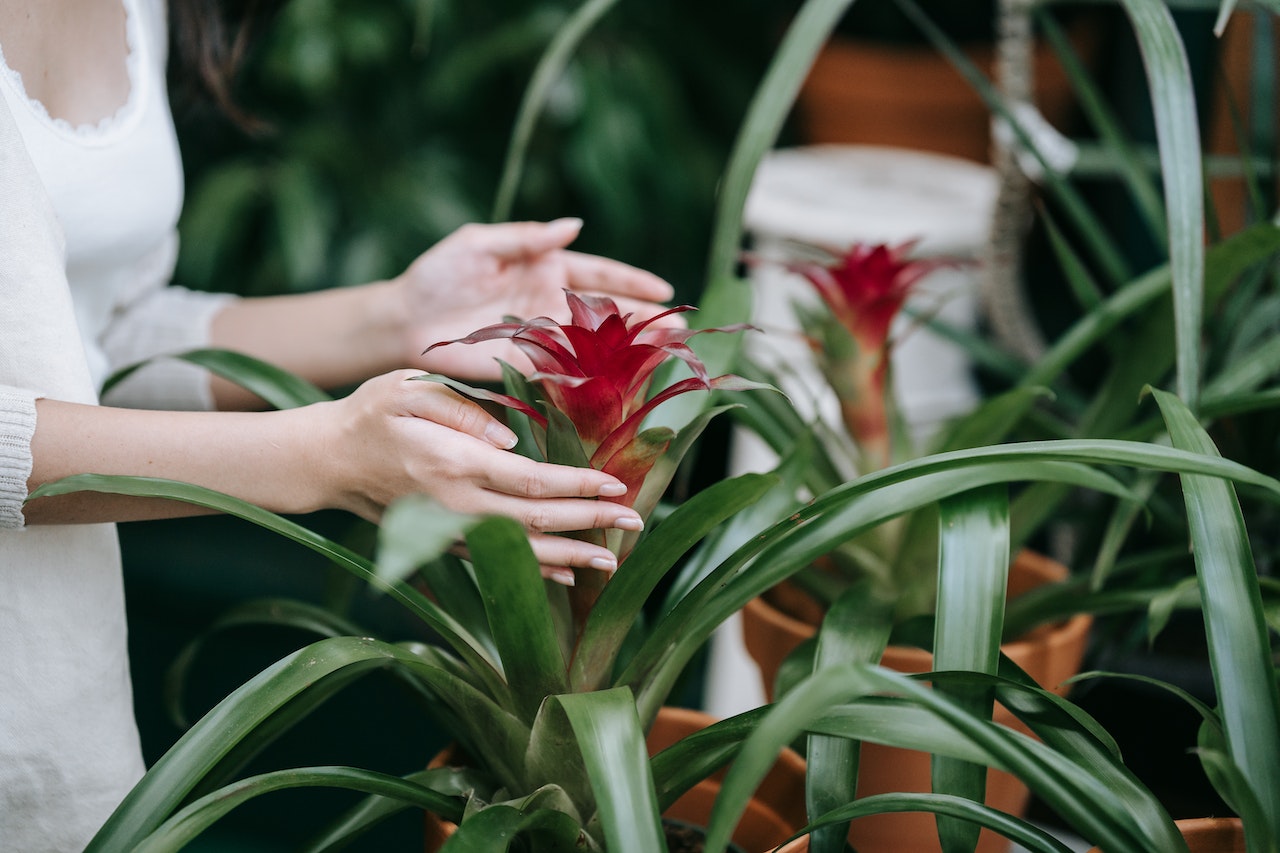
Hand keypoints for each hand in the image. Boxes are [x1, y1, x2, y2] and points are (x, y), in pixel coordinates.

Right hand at [317, 370, 641, 583]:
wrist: (326, 460)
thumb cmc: (371, 413)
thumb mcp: (409, 389)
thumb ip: (463, 409)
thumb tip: (511, 438)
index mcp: (455, 463)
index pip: (530, 480)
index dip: (577, 485)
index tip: (616, 485)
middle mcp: (456, 505)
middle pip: (536, 522)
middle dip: (590, 523)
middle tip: (636, 522)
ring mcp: (450, 529)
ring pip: (521, 551)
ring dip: (571, 557)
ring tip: (613, 561)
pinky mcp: (444, 541)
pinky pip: (500, 560)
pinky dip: (537, 570)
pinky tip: (568, 574)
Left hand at [395, 219, 678, 380]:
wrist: (406, 320)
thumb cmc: (438, 275)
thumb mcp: (479, 243)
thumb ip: (527, 236)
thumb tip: (574, 225)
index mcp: (546, 268)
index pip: (600, 273)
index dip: (633, 280)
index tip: (665, 289)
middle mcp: (552, 303)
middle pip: (609, 310)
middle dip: (646, 317)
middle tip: (681, 327)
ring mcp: (544, 336)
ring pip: (598, 342)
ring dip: (632, 347)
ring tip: (667, 351)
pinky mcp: (529, 364)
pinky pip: (571, 369)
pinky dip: (599, 375)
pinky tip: (626, 379)